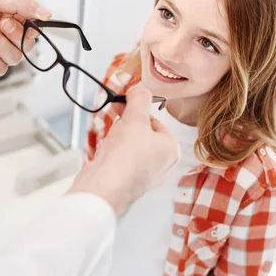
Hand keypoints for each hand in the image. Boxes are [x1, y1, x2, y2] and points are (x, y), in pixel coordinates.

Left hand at [0, 0, 51, 75]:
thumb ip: (24, 5)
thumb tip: (46, 13)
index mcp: (6, 15)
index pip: (32, 26)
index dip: (33, 27)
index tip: (32, 23)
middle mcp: (1, 33)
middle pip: (27, 44)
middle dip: (16, 34)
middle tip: (2, 23)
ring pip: (15, 57)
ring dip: (1, 44)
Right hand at [68, 83, 179, 216]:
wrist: (104, 187)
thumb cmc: (126, 157)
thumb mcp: (135, 118)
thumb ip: (139, 99)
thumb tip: (141, 88)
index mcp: (171, 150)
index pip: (155, 122)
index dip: (138, 111)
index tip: (125, 104)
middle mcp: (160, 165)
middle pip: (142, 133)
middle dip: (126, 124)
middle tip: (116, 116)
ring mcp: (142, 175)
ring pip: (130, 146)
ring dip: (118, 137)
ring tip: (111, 137)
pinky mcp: (125, 181)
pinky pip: (120, 159)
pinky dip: (111, 152)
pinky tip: (105, 152)